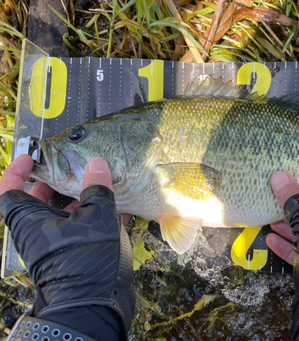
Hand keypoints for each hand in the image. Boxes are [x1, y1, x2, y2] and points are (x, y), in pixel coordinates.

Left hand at [0, 155, 134, 340]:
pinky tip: (123, 209)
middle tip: (76, 168)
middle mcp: (39, 233)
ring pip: (65, 215)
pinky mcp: (76, 255)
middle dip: (57, 183)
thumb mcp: (96, 217)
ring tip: (105, 185)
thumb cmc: (86, 257)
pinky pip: (83, 230)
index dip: (17, 170)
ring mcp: (58, 245)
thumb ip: (97, 188)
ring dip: (83, 199)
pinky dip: (98, 218)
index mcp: (30, 221)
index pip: (9, 190)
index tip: (32, 157)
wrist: (95, 305)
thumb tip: (96, 164)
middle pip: (40, 201)